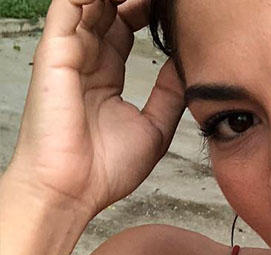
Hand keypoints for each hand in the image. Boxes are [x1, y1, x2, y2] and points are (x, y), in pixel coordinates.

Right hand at [5, 0, 184, 217]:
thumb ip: (169, 95)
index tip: (176, 11)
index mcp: (105, 76)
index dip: (148, 12)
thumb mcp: (154, 128)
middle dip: (136, 1)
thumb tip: (185, 65)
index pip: (125, 27)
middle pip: (109, 7)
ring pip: (91, 0)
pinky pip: (69, 3)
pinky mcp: (55, 51)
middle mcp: (85, 59)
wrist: (73, 190)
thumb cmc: (106, 170)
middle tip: (167, 0)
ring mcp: (69, 53)